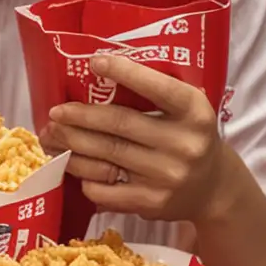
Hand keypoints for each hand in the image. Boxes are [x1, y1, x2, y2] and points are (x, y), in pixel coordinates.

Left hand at [39, 55, 234, 222]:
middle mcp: (183, 144)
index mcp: (194, 111)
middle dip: (80, 117)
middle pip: (119, 124)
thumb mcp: (187, 110)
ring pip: (106, 157)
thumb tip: (98, 75)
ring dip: (72, 146)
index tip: (94, 62)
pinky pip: (106, 190)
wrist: (214, 190)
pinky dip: (85, 177)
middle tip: (55, 112)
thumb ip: (155, 94)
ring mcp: (167, 176)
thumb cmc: (189, 137)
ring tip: (52, 137)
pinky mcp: (153, 203)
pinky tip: (73, 166)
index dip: (124, 72)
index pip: (157, 88)